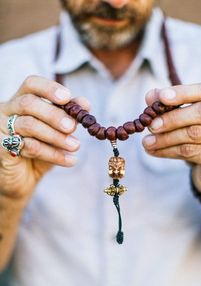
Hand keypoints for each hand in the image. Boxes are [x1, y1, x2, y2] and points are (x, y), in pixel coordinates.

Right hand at [0, 75, 89, 199]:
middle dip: (54, 114)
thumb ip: (68, 117)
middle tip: (72, 127)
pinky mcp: (2, 148)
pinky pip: (29, 147)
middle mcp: (8, 110)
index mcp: (22, 100)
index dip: (49, 88)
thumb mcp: (56, 132)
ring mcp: (2, 128)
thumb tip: (85, 104)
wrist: (23, 179)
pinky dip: (53, 154)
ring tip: (75, 146)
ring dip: (56, 136)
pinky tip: (69, 160)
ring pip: (28, 125)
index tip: (67, 97)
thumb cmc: (40, 150)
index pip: (31, 84)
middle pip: (28, 103)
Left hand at [142, 83, 200, 195]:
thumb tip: (150, 96)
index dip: (182, 93)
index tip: (161, 96)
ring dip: (166, 138)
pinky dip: (169, 152)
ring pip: (195, 134)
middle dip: (173, 118)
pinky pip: (192, 153)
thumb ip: (173, 106)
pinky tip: (154, 152)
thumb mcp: (190, 120)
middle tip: (151, 125)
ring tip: (147, 142)